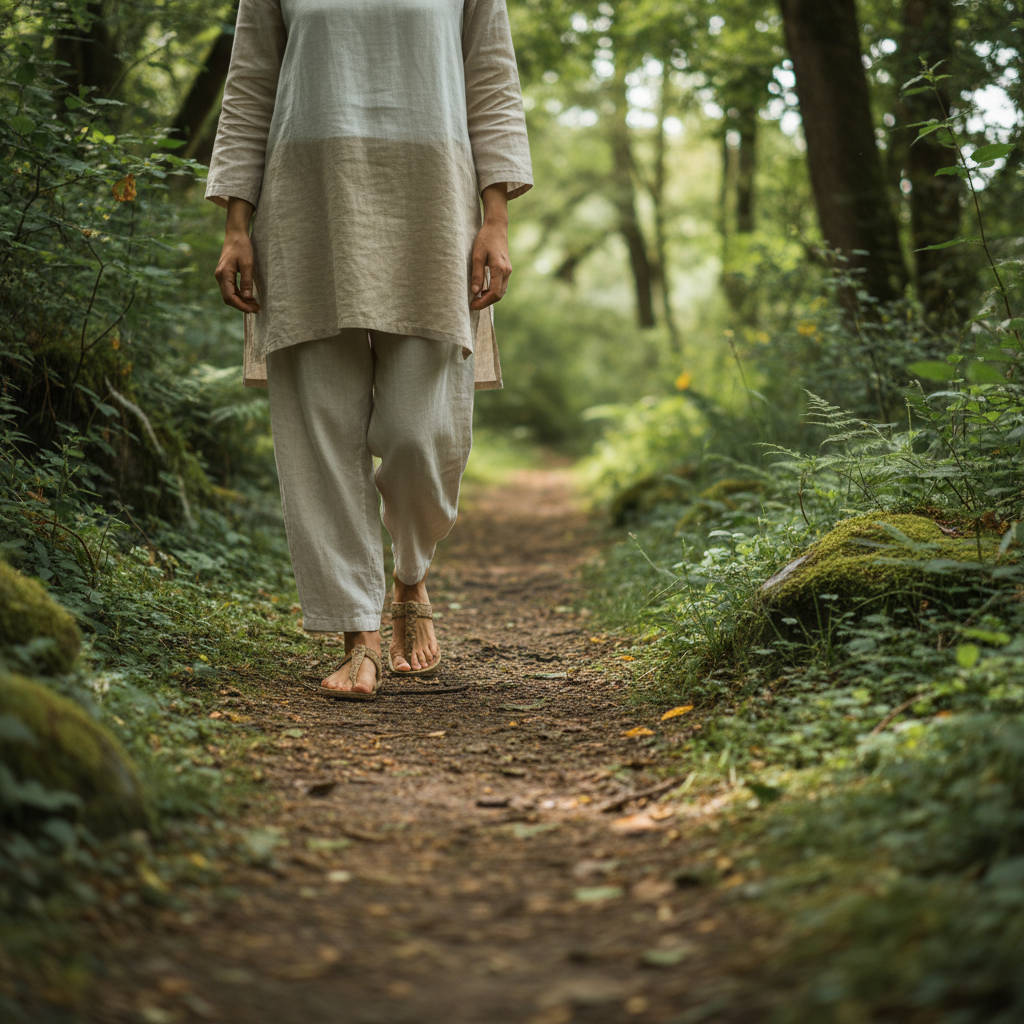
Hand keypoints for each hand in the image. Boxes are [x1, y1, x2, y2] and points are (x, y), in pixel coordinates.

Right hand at [215, 197, 260, 313]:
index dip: (241, 305)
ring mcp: (222, 276)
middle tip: (257, 309)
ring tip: (255, 305)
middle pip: (229, 298)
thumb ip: (246, 280)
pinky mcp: (226, 275)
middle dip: (242, 305)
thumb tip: (247, 297)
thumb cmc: (242, 246)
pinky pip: (231, 289)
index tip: (253, 310)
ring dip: (242, 301)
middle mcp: (220, 277)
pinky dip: (240, 295)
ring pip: (230, 295)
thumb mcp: (247, 263)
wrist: (235, 234)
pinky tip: (250, 297)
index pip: (230, 297)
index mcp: (223, 274)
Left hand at [470, 183, 510, 310]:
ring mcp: (508, 271)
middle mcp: (506, 272)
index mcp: (500, 269)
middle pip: (498, 295)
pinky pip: (502, 286)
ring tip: (477, 299)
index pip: (493, 293)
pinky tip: (484, 291)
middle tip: (473, 304)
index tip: (472, 305)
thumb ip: (477, 274)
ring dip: (490, 298)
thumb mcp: (477, 255)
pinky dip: (493, 292)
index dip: (483, 302)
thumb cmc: (485, 239)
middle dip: (486, 302)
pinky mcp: (506, 269)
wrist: (497, 227)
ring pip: (501, 291)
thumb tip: (475, 292)